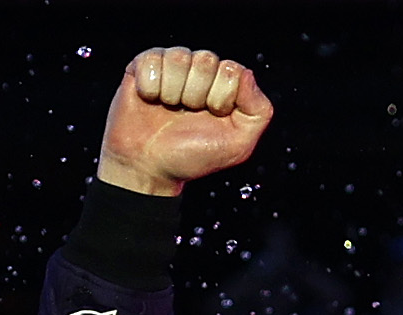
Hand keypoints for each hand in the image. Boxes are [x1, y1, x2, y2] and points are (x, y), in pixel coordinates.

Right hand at [98, 47, 274, 197]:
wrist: (150, 168)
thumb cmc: (192, 157)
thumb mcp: (238, 145)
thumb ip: (258, 111)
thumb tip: (246, 74)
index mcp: (226, 84)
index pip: (232, 70)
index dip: (221, 98)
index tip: (212, 118)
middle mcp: (201, 71)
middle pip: (206, 60)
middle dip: (196, 96)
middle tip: (188, 115)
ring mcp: (173, 66)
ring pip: (179, 58)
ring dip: (172, 93)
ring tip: (169, 108)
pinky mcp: (145, 65)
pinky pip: (152, 60)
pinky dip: (150, 86)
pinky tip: (151, 100)